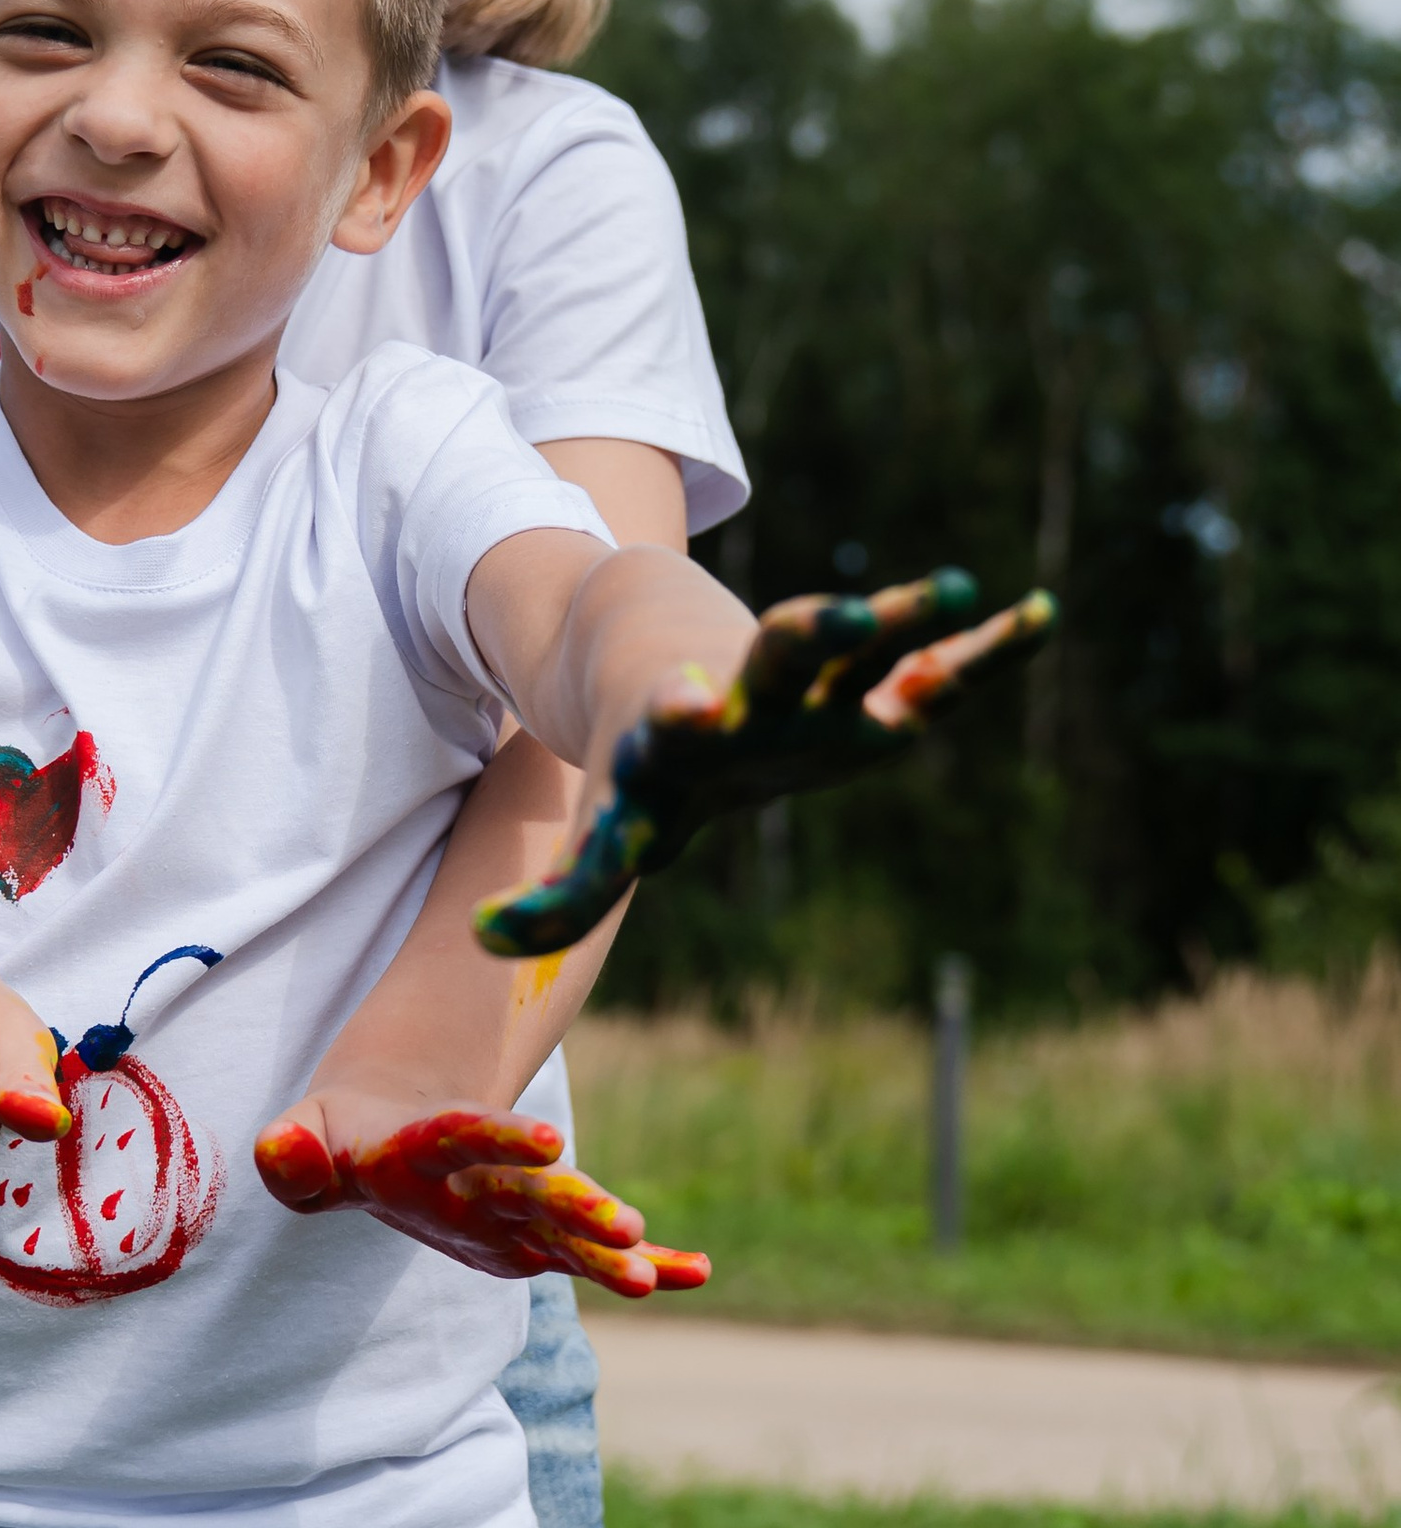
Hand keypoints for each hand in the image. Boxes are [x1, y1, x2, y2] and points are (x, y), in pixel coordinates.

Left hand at [254, 1096, 708, 1300]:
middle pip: (528, 1188)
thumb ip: (292, 1154)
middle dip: (573, 1204)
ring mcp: (515, 1205)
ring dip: (606, 1242)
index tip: (549, 1141)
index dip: (502, 1138)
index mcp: (427, 1145)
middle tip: (621, 1223)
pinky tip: (697, 1272)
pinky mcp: (535, 1233)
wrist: (391, 1120)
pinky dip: (645, 1259)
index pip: (463, 1137)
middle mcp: (482, 1174)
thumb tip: (281, 1149)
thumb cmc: (340, 1142)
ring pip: (565, 1223)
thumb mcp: (304, 1141)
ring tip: (653, 1266)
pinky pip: (591, 1250)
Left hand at [475, 571, 1056, 959]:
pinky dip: (989, 649)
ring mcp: (817, 679)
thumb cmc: (644, 761)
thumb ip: (564, 891)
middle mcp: (753, 689)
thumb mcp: (612, 828)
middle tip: (824, 613)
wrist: (652, 649)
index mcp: (682, 727)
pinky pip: (938, 664)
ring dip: (900, 617)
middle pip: (781, 659)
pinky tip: (1041, 613)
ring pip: (861, 642)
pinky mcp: (868, 684)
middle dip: (806, 638)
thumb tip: (486, 939)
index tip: (686, 708)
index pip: (678, 729)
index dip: (682, 722)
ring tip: (952, 587)